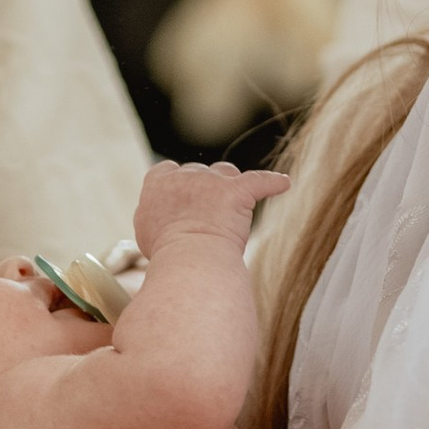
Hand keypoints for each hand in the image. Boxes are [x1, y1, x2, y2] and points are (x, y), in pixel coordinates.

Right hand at [131, 159, 289, 259]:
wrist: (188, 258)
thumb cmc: (166, 253)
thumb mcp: (145, 232)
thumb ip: (151, 216)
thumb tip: (156, 216)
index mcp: (157, 183)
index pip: (167, 170)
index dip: (176, 183)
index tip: (182, 197)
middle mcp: (184, 175)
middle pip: (198, 172)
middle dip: (204, 188)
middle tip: (208, 215)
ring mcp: (212, 181)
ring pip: (225, 171)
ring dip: (230, 184)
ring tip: (234, 207)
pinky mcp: (238, 191)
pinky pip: (262, 181)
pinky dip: (273, 183)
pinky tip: (283, 183)